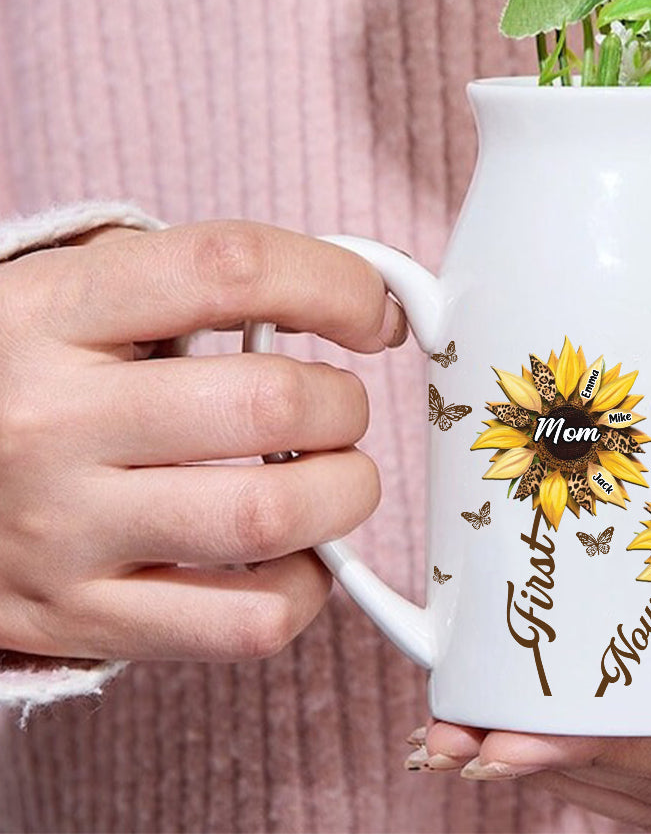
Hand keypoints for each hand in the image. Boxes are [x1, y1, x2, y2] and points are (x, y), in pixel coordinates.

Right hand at [0, 220, 405, 661]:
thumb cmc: (30, 375)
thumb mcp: (81, 295)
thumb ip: (201, 281)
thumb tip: (362, 298)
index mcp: (57, 312)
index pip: (232, 269)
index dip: (337, 285)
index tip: (374, 313)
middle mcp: (52, 418)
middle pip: (269, 402)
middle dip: (345, 404)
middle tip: (335, 409)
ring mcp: (62, 528)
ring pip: (268, 516)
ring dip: (341, 493)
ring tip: (328, 477)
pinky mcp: (78, 617)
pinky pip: (243, 623)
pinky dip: (304, 586)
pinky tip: (293, 554)